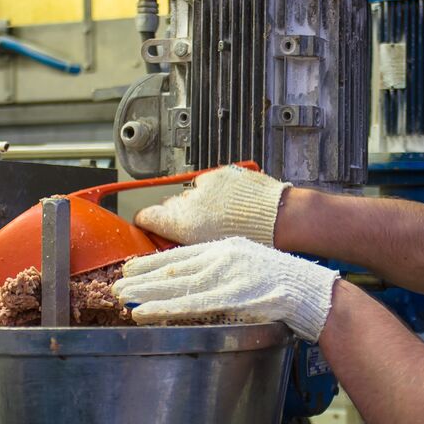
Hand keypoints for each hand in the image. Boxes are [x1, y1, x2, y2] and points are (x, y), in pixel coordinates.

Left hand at [112, 237, 338, 341]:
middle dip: (141, 277)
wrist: (312, 290)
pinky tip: (143, 313)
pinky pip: (188, 305)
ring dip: (144, 292)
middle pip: (171, 268)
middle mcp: (221, 257)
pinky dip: (162, 309)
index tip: (131, 268)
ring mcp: (224, 277)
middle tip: (116, 284)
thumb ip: (227, 267)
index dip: (152, 262)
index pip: (180, 254)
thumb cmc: (287, 281)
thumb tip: (204, 279)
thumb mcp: (253, 262)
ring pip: (174, 285)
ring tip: (121, 297)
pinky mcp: (229, 298)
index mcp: (226, 246)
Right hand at [135, 165, 289, 245]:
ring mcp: (204, 185)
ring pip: (192, 194)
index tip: (150, 225)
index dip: (147, 221)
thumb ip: (185, 242)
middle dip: (180, 215)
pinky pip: (210, 182)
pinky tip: (230, 201)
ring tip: (221, 214)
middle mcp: (188, 201)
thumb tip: (173, 239)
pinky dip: (216, 190)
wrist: (277, 218)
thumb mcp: (210, 251)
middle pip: (170, 206)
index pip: (145, 216)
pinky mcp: (220, 173)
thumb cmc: (248, 240)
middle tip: (198, 226)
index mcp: (181, 223)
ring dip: (200, 202)